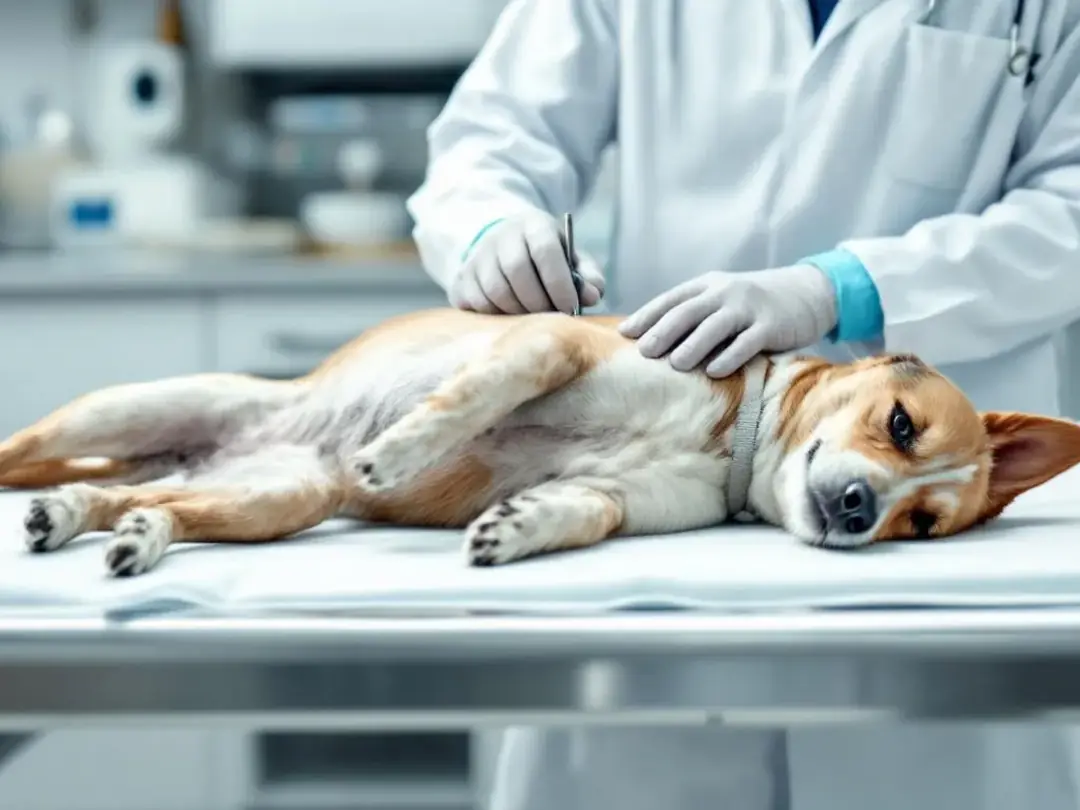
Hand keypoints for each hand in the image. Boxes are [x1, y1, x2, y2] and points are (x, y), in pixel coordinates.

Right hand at [450, 212, 604, 314]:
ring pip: (496, 291)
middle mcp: (501, 236)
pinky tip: (511, 315)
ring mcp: (478, 256)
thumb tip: (592, 296)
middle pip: (517, 272)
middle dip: (539, 302)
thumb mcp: (571, 259)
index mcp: (533, 225)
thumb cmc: (545, 259)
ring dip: (518, 312)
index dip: (559, 283)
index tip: (570, 307)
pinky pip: (478, 303)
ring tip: (533, 317)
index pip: (544, 250)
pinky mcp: (462, 278)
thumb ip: (587, 276)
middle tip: (552, 317)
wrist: (503, 247)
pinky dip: (497, 316)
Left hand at [618, 266, 837, 377]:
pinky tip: (715, 371)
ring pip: (716, 325)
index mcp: (706, 286)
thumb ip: (692, 315)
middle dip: (664, 331)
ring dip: (694, 345)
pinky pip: (748, 342)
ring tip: (675, 364)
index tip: (624, 333)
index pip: (671, 300)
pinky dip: (730, 356)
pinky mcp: (771, 325)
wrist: (808, 293)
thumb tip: (649, 342)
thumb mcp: (721, 300)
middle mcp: (724, 293)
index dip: (647, 315)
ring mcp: (749, 308)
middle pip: (689, 311)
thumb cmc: (753, 305)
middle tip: (644, 352)